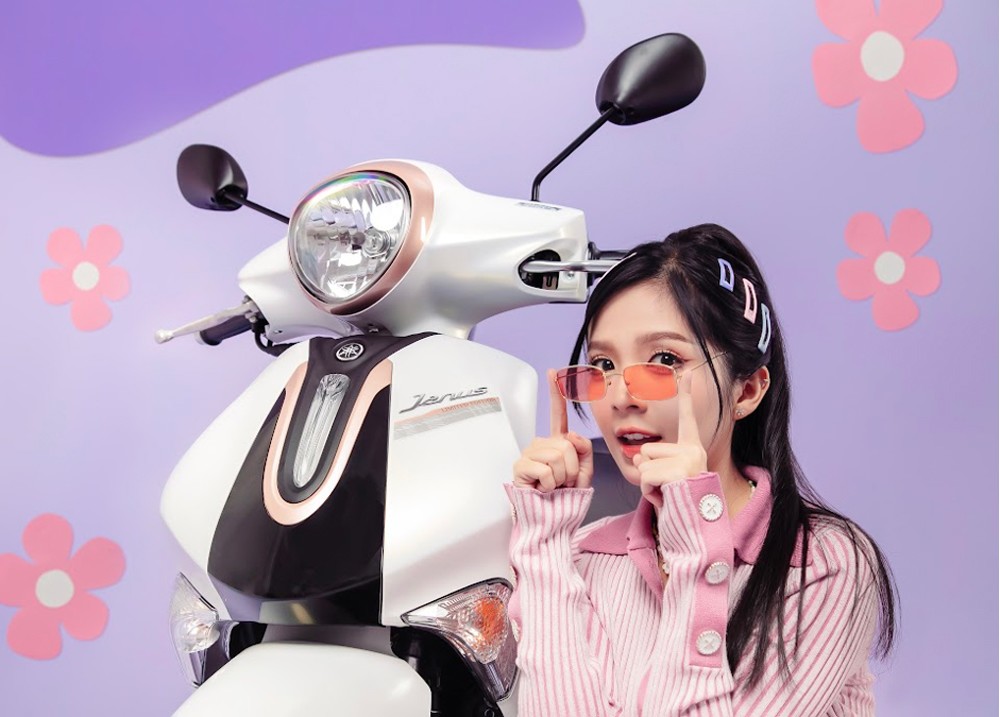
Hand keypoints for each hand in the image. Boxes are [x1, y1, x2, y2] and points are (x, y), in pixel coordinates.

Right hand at [513, 369, 594, 491]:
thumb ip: (583, 449)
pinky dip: (550, 485)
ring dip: (562, 478)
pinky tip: (543, 489)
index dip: (555, 393)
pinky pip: (547, 471)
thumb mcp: (584, 470)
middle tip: (563, 482)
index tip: (552, 372)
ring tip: (554, 487)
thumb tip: (568, 436)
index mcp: (556, 443)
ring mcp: (529, 454)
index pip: (557, 415)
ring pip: (558, 457)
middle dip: (572, 468)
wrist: (552, 519)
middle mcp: (541, 444)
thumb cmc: (566, 497)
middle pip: (567, 445)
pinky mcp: (520, 466)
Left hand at [632, 372, 707, 507]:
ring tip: (667, 495)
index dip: (686, 393)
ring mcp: (689, 460)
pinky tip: (666, 498)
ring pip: (644, 464)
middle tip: (667, 489)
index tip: (688, 372)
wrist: (695, 531)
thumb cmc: (678, 506)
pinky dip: (649, 491)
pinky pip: (646, 476)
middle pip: (647, 450)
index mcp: (692, 448)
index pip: (687, 418)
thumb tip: (636, 453)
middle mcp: (694, 450)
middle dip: (649, 473)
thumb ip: (652, 461)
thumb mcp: (665, 478)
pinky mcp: (680, 471)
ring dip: (649, 484)